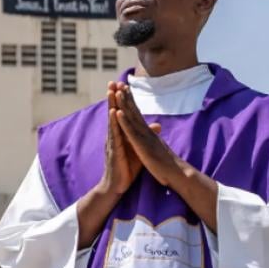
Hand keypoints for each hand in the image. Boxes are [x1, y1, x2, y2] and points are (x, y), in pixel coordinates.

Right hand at [75, 84, 162, 249]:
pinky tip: (113, 112)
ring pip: (112, 120)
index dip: (122, 99)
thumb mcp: (140, 149)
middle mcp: (114, 135)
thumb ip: (146, 136)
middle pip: (113, 112)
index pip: (121, 113)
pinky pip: (114, 134)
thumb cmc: (127, 168)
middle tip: (113, 81)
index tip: (123, 85)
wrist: (117, 186)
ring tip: (111, 91)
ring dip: (111, 104)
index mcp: (121, 135)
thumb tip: (157, 125)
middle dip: (113, 97)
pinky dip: (113, 122)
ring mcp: (112, 142)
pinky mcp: (114, 150)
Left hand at [113, 83, 220, 231]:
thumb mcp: (158, 147)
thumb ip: (154, 137)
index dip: (131, 100)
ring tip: (117, 91)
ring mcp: (144, 137)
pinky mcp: (142, 146)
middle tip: (119, 82)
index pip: (138, 113)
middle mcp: (146, 131)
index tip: (124, 88)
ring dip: (124, 104)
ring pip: (132, 117)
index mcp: (148, 132)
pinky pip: (131, 132)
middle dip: (126, 96)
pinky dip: (124, 122)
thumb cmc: (167, 163)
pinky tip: (118, 112)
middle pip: (134, 110)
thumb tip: (154, 130)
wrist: (177, 174)